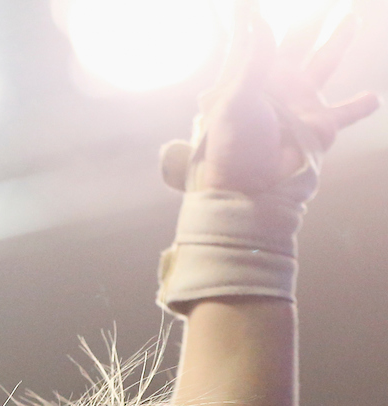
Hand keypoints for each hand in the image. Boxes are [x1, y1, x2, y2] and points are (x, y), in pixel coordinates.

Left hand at [195, 0, 379, 192]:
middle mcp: (280, 82)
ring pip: (326, 61)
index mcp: (254, 73)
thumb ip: (253, 58)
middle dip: (313, 15)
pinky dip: (360, 106)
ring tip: (352, 17)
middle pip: (301, 37)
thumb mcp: (237, 99)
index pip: (258, 33)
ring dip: (340, 39)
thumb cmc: (234, 146)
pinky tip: (373, 98)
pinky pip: (347, 112)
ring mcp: (302, 102)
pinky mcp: (321, 125)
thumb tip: (259, 17)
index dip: (256, 14)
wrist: (250, 186)